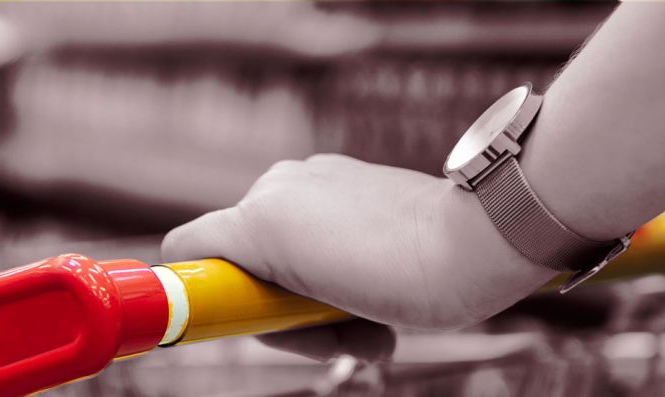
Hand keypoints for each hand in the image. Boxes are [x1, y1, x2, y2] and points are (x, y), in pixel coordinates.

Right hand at [162, 154, 556, 330]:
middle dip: (283, 313)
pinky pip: (321, 233)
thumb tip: (241, 294)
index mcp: (257, 216)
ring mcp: (315, 178)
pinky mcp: (349, 178)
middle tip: (331, 337)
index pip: (187, 249)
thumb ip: (257, 292)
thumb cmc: (401, 280)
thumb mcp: (313, 303)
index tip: (245, 324)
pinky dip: (341, 272)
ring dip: (319, 302)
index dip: (203, 294)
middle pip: (245, 265)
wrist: (476, 244)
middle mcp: (277, 186)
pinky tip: (380, 299)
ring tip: (367, 326)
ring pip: (288, 257)